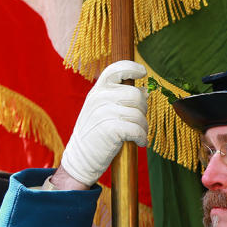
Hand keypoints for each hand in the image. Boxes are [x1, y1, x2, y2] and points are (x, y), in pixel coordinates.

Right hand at [60, 60, 147, 186]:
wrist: (80, 158)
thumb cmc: (95, 135)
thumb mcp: (100, 110)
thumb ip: (118, 98)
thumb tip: (145, 92)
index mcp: (97, 90)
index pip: (115, 69)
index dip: (131, 68)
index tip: (143, 73)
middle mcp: (99, 97)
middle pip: (136, 94)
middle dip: (142, 110)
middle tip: (138, 122)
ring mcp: (104, 112)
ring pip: (139, 114)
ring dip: (143, 127)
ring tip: (137, 135)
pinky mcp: (110, 129)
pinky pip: (137, 129)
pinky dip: (142, 138)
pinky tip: (139, 143)